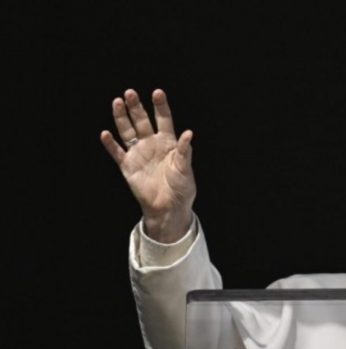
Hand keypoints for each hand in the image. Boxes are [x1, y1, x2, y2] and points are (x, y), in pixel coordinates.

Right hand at [101, 88, 195, 242]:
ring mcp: (139, 154)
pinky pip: (117, 153)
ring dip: (121, 118)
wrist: (169, 208)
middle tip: (130, 93)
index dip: (160, 107)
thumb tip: (189, 133)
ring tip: (117, 102)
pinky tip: (105, 134)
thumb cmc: (181, 188)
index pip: (164, 120)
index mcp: (168, 143)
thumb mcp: (185, 169)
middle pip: (142, 121)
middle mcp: (152, 144)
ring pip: (127, 132)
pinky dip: (110, 144)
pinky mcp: (128, 166)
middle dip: (136, 107)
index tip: (157, 93)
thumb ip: (184, 152)